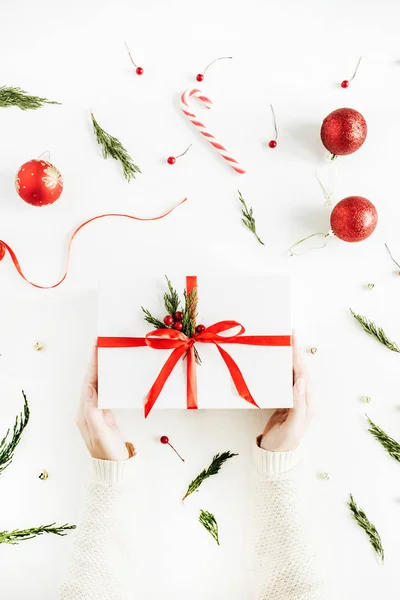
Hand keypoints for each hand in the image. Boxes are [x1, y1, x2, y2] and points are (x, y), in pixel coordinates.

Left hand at [76, 347, 133, 460]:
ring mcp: (97, 411)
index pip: (88, 383)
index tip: (98, 348)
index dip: (93, 365)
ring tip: (108, 353)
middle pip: (92, 380)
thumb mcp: (101, 433)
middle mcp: (88, 410)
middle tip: (103, 344)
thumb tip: (91, 389)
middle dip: (96, 362)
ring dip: (102, 368)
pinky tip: (115, 372)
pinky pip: (106, 391)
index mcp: (85, 413)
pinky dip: (110, 378)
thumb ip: (94, 411)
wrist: (115, 469)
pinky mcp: (106, 414)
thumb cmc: (109, 453)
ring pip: (99, 384)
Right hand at [260, 332, 313, 451]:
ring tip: (280, 342)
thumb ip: (298, 403)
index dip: (297, 354)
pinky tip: (274, 361)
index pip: (302, 371)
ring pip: (291, 372)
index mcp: (308, 401)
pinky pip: (283, 379)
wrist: (275, 455)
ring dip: (287, 357)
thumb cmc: (284, 441)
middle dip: (293, 351)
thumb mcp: (292, 424)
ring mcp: (294, 398)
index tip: (292, 338)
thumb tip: (300, 380)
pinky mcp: (284, 400)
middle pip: (298, 368)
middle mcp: (303, 397)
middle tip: (286, 334)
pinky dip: (280, 368)